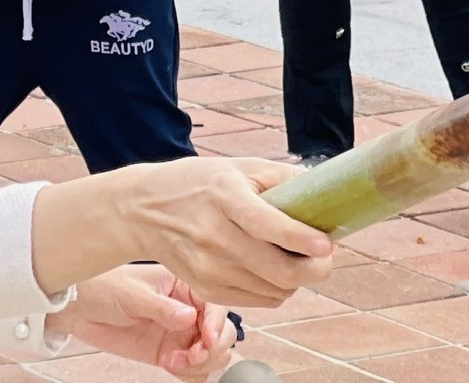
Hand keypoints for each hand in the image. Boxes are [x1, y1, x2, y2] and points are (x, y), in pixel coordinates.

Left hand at [55, 266, 235, 377]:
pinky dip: (191, 374)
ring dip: (201, 364)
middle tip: (191, 355)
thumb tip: (190, 317)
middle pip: (223, 332)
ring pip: (213, 355)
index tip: (207, 338)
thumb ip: (162, 308)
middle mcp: (188, 309)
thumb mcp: (132, 294)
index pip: (216, 303)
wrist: (79, 308)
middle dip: (212, 348)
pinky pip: (195, 371)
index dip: (217, 322)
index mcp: (184, 284)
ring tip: (175, 362)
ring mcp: (181, 333)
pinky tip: (171, 366)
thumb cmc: (103, 288)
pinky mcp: (170, 353)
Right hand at [96, 156, 333, 307]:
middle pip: (278, 270)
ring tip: (297, 260)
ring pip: (274, 290)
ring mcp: (208, 267)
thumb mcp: (235, 167)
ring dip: (296, 280)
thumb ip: (279, 177)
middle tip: (325, 257)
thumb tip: (323, 191)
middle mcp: (214, 235)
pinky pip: (258, 301)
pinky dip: (275, 290)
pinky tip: (273, 271)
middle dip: (314, 269)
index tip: (327, 243)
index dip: (302, 238)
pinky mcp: (205, 289)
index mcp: (224, 196)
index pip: (269, 225)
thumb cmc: (196, 183)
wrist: (142, 209)